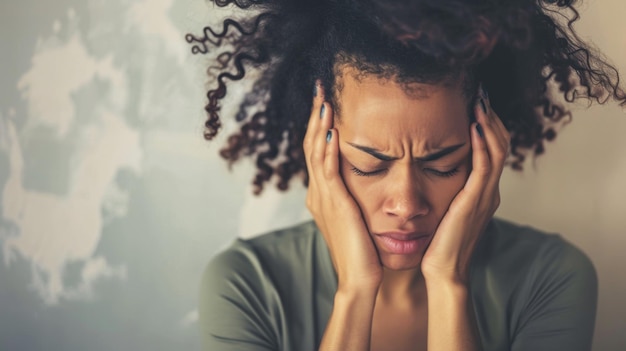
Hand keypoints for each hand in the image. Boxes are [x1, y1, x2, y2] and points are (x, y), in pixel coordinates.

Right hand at [303, 81, 382, 290]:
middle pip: (313, 145)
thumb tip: (363, 182)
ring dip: (321, 124)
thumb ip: (354, 197)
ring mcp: (324, 197)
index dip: (321, 125)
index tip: (327, 101)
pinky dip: (329, 148)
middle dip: (317, 116)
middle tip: (321, 89)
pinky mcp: (335, 203)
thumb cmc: (363, 251)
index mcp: (323, 194)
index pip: (318, 151)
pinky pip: (328, 170)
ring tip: (325, 100)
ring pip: (317, 152)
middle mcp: (319, 192)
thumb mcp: (355, 217)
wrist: (360, 278)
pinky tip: (334, 130)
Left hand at [421, 87, 509, 283]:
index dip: (485, 124)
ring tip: (478, 98)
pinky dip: (483, 142)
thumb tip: (422, 169)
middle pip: (499, 143)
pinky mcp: (476, 200)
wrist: (442, 271)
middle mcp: (488, 190)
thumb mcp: (441, 210)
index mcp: (481, 192)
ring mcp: (485, 195)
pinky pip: (485, 164)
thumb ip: (440, 190)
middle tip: (478, 91)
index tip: (471, 101)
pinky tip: (473, 124)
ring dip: (488, 121)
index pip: (491, 149)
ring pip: (497, 149)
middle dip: (489, 115)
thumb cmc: (436, 244)